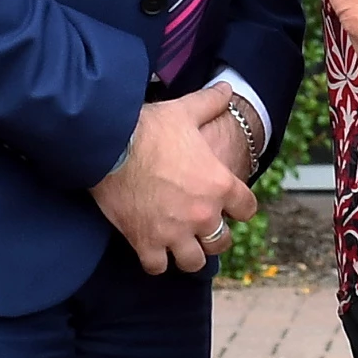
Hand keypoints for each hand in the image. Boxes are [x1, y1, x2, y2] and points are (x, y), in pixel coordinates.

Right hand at [93, 90, 258, 273]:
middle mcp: (202, 214)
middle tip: (203, 228)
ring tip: (182, 244)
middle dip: (215, 235)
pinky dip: (156, 261)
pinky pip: (157, 267)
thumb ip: (210, 103)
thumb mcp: (185, 111)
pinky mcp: (145, 242)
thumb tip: (226, 89)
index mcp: (219, 185)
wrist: (109, 146)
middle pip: (222, 241)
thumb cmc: (149, 128)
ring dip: (189, 254)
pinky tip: (153, 250)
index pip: (247, 209)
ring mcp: (174, 232)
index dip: (240, 207)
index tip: (231, 206)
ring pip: (193, 262)